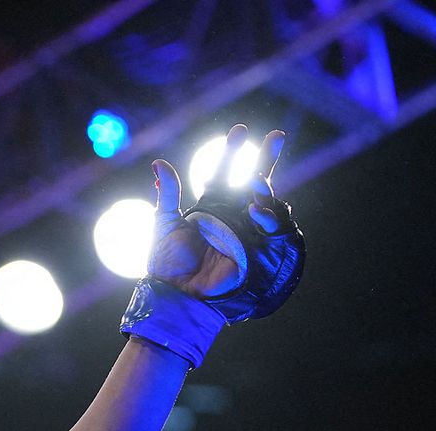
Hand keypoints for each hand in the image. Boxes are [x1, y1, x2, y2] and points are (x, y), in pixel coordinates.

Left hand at [148, 124, 287, 299]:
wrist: (175, 293)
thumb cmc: (165, 264)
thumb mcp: (163, 224)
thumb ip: (166, 194)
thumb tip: (158, 163)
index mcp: (210, 206)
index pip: (225, 173)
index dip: (233, 152)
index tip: (240, 131)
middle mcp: (230, 216)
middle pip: (253, 182)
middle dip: (266, 158)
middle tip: (277, 135)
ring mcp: (244, 231)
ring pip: (265, 202)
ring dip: (264, 188)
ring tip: (255, 181)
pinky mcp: (254, 248)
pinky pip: (270, 229)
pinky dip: (267, 216)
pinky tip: (257, 208)